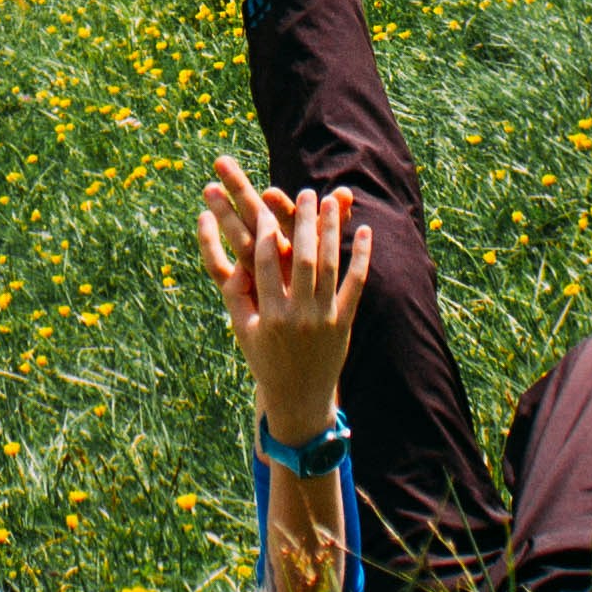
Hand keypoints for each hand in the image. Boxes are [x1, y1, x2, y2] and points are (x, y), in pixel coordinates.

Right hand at [195, 153, 369, 449]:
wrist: (299, 399)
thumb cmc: (265, 360)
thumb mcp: (243, 330)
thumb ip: (237, 295)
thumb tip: (226, 259)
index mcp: (268, 316)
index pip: (266, 264)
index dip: (268, 231)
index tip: (267, 203)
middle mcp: (298, 315)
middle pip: (302, 258)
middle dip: (304, 221)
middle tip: (306, 192)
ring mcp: (324, 319)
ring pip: (330, 266)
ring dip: (331, 230)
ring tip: (332, 200)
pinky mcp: (344, 322)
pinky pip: (356, 284)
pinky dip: (361, 257)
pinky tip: (365, 231)